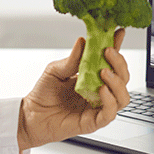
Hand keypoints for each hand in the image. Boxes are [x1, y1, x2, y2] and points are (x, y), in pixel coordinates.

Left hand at [17, 29, 130, 150]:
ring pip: (123, 97)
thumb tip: (83, 41)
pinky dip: (110, 100)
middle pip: (123, 78)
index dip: (117, 47)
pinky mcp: (94, 121)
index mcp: (92, 77)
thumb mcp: (55, 70)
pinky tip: (101, 90)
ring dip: (118, 82)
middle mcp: (99, 92)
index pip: (110, 61)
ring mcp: (98, 107)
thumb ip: (72, 59)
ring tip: (104, 72)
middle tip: (108, 52)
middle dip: (119, 63)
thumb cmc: (43, 95)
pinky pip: (110, 113)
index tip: (118, 32)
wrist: (31, 116)